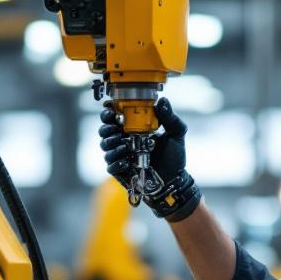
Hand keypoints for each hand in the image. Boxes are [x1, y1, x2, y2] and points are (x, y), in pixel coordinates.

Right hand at [99, 98, 200, 220]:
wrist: (174, 179)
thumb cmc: (174, 156)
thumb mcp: (176, 134)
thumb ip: (170, 117)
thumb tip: (162, 101)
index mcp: (134, 128)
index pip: (115, 116)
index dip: (109, 112)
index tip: (112, 111)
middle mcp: (124, 140)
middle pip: (104, 130)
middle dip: (106, 128)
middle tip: (116, 130)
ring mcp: (121, 155)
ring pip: (105, 146)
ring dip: (111, 144)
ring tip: (126, 146)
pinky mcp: (120, 170)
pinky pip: (110, 165)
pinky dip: (116, 162)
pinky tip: (127, 161)